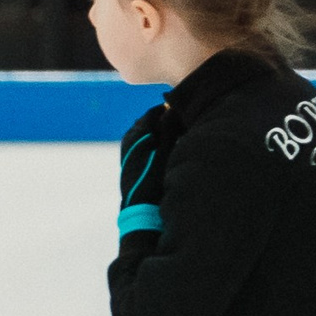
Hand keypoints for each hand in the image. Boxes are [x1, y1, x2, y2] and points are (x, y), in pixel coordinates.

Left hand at [118, 106, 174, 234]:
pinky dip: (157, 143)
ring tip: (179, 137)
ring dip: (162, 132)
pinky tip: (169, 151)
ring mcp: (129, 151)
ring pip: (149, 133)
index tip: (187, 111)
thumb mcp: (167, 150)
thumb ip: (169, 127)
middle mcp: (130, 140)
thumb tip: (172, 107)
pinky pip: (146, 145)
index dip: (171, 110)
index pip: (155, 112)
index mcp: (137, 133)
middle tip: (185, 123)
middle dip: (166, 120)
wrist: (142, 207)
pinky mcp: (130, 162)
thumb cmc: (156, 178)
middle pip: (151, 121)